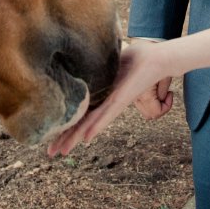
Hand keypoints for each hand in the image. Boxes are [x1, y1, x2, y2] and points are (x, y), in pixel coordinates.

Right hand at [47, 39, 170, 156]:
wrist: (159, 58)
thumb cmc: (140, 57)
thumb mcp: (113, 59)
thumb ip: (101, 62)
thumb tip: (89, 54)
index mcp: (103, 95)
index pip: (80, 113)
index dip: (66, 125)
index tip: (53, 137)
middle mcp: (107, 102)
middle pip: (82, 123)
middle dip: (65, 138)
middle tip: (50, 154)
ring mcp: (114, 101)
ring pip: (91, 123)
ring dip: (75, 137)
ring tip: (62, 151)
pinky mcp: (123, 98)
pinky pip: (107, 114)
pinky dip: (96, 126)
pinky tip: (85, 139)